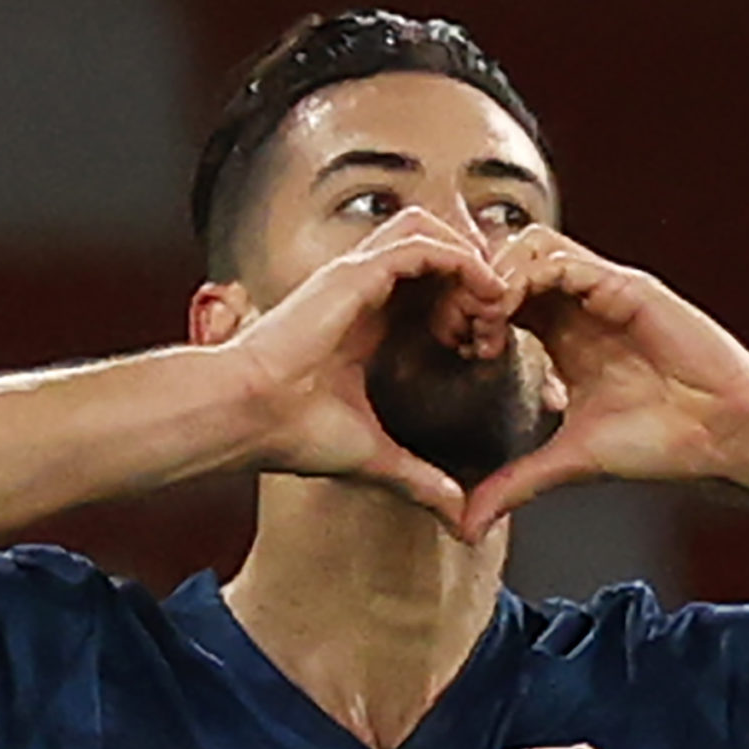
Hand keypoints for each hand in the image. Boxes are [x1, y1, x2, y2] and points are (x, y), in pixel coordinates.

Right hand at [222, 207, 516, 530]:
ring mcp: (355, 275)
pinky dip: (461, 259)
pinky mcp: (354, 273)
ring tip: (495, 301)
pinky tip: (485, 292)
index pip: (425, 287)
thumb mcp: (375, 455)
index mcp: (364, 322)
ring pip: (430, 233)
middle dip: (474, 277)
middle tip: (498, 321)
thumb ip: (418, 478)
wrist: (250, 420)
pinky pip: (422, 244)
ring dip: (471, 260)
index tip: (486, 350)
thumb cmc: (295, 435)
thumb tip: (455, 515)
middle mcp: (360, 290)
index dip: (465, 307)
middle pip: (433, 248)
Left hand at [457, 228, 748, 540]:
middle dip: (471, 289)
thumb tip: (467, 527)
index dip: (467, 314)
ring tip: (486, 324)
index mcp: (564, 334)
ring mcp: (602, 289)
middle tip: (458, 333)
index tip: (456, 352)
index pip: (499, 297)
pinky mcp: (624, 286)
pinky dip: (526, 277)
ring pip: (528, 245)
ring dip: (495, 279)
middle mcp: (580, 304)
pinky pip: (561, 258)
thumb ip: (515, 484)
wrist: (722, 434)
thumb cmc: (660, 442)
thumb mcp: (569, 461)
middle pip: (505, 260)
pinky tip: (513, 316)